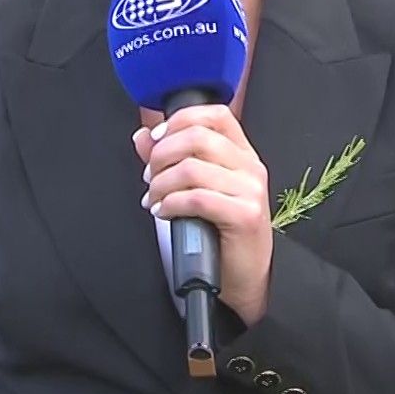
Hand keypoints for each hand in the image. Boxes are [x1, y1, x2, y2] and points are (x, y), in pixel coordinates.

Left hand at [133, 106, 274, 326]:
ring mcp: (251, 191)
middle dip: (162, 155)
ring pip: (192, 168)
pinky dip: (171, 203)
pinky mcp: (245, 215)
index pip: (215, 116)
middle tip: (149, 176)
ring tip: (155, 199)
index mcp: (243, 154)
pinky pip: (197, 198)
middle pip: (198, 137)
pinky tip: (164, 212)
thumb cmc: (221, 233)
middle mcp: (251, 167)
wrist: (245, 277)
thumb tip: (143, 135)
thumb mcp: (197, 189)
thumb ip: (171, 159)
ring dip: (161, 183)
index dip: (180, 120)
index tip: (157, 139)